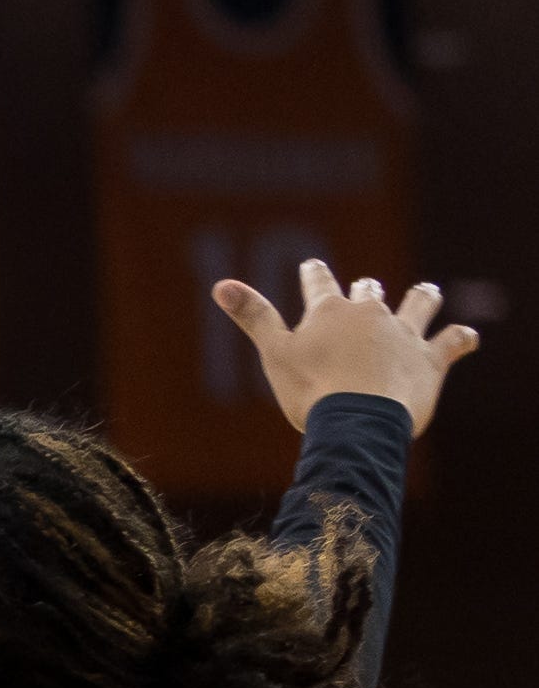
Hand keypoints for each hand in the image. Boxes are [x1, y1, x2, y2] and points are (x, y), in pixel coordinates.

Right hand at [216, 260, 480, 435]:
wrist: (359, 422)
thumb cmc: (311, 389)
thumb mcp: (274, 353)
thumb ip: (253, 315)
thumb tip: (220, 284)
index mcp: (329, 312)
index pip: (319, 281)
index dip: (314, 273)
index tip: (312, 265)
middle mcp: (370, 314)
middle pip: (368, 293)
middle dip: (366, 290)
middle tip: (366, 289)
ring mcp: (403, 335)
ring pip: (418, 305)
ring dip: (422, 298)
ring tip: (426, 292)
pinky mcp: (430, 359)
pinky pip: (453, 342)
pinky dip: (461, 338)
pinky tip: (467, 336)